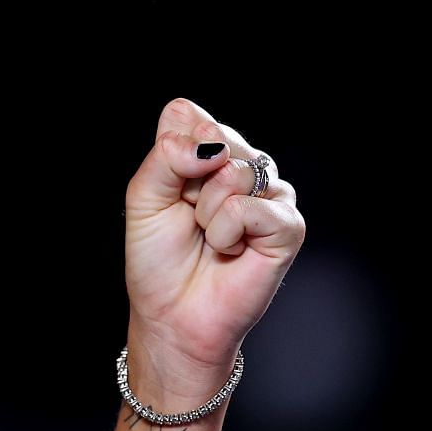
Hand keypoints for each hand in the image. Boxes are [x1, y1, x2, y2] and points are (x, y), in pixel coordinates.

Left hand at [122, 98, 305, 404]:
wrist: (173, 314)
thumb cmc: (158, 259)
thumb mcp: (143, 197)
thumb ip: (167, 155)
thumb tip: (210, 144)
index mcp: (206, 152)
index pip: (188, 115)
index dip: (171, 150)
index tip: (167, 190)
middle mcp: (242, 165)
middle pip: (215, 136)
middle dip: (188, 184)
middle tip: (190, 219)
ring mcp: (270, 192)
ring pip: (234, 170)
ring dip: (206, 211)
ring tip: (209, 237)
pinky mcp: (287, 224)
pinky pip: (251, 206)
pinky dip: (226, 232)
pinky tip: (229, 250)